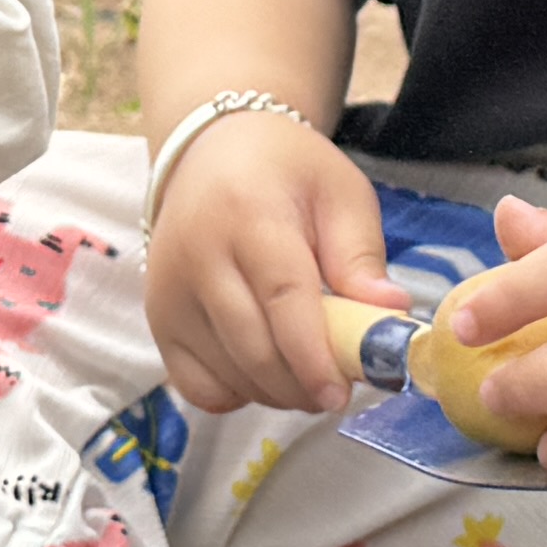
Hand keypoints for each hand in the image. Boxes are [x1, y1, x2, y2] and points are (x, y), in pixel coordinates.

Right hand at [144, 104, 401, 419]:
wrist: (212, 152)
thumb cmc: (286, 173)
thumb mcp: (340, 193)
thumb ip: (362, 255)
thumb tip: (388, 315)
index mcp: (248, 215)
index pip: (282, 297)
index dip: (313, 354)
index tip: (342, 392)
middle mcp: (197, 257)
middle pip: (253, 348)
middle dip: (302, 385)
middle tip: (338, 388)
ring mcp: (169, 294)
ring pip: (227, 374)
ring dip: (277, 393)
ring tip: (308, 373)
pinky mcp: (158, 320)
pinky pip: (196, 386)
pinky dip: (236, 394)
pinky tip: (263, 373)